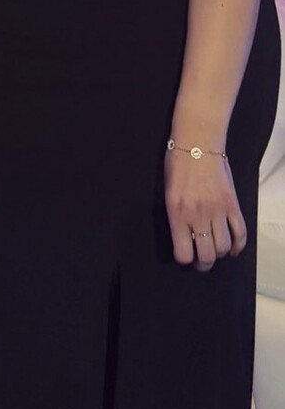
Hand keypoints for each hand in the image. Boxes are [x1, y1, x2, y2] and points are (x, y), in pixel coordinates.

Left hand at [165, 145, 245, 271]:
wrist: (197, 144)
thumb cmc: (177, 165)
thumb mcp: (168, 193)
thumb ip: (176, 216)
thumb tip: (183, 236)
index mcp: (177, 214)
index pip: (184, 253)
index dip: (184, 259)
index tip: (185, 256)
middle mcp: (198, 216)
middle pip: (207, 255)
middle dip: (204, 265)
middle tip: (202, 263)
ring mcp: (218, 211)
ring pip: (224, 248)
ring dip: (220, 255)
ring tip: (216, 252)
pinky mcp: (232, 205)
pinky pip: (240, 233)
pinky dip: (238, 246)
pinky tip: (233, 249)